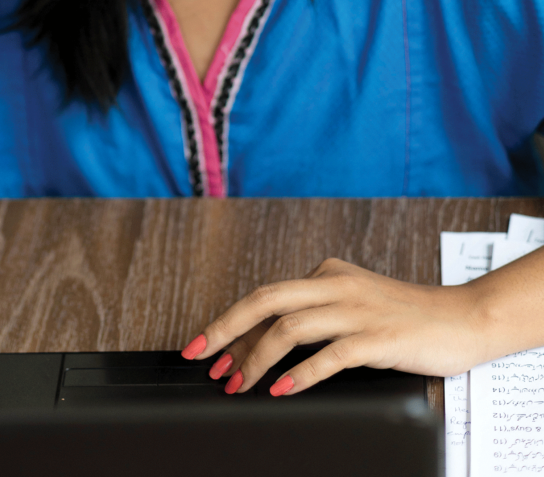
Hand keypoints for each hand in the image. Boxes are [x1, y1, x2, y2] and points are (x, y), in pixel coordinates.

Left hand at [181, 257, 485, 396]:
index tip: (208, 349)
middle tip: (198, 355)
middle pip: (266, 300)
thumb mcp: (354, 303)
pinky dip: (301, 373)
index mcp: (327, 274)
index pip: (266, 296)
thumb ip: (317, 313)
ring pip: (290, 327)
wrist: (463, 318)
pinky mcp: (377, 337)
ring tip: (238, 384)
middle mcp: (336, 285)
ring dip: (256, 358)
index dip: (232, 324)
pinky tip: (282, 389)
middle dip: (225, 328)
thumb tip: (267, 344)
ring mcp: (356, 310)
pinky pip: (330, 355)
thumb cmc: (407, 316)